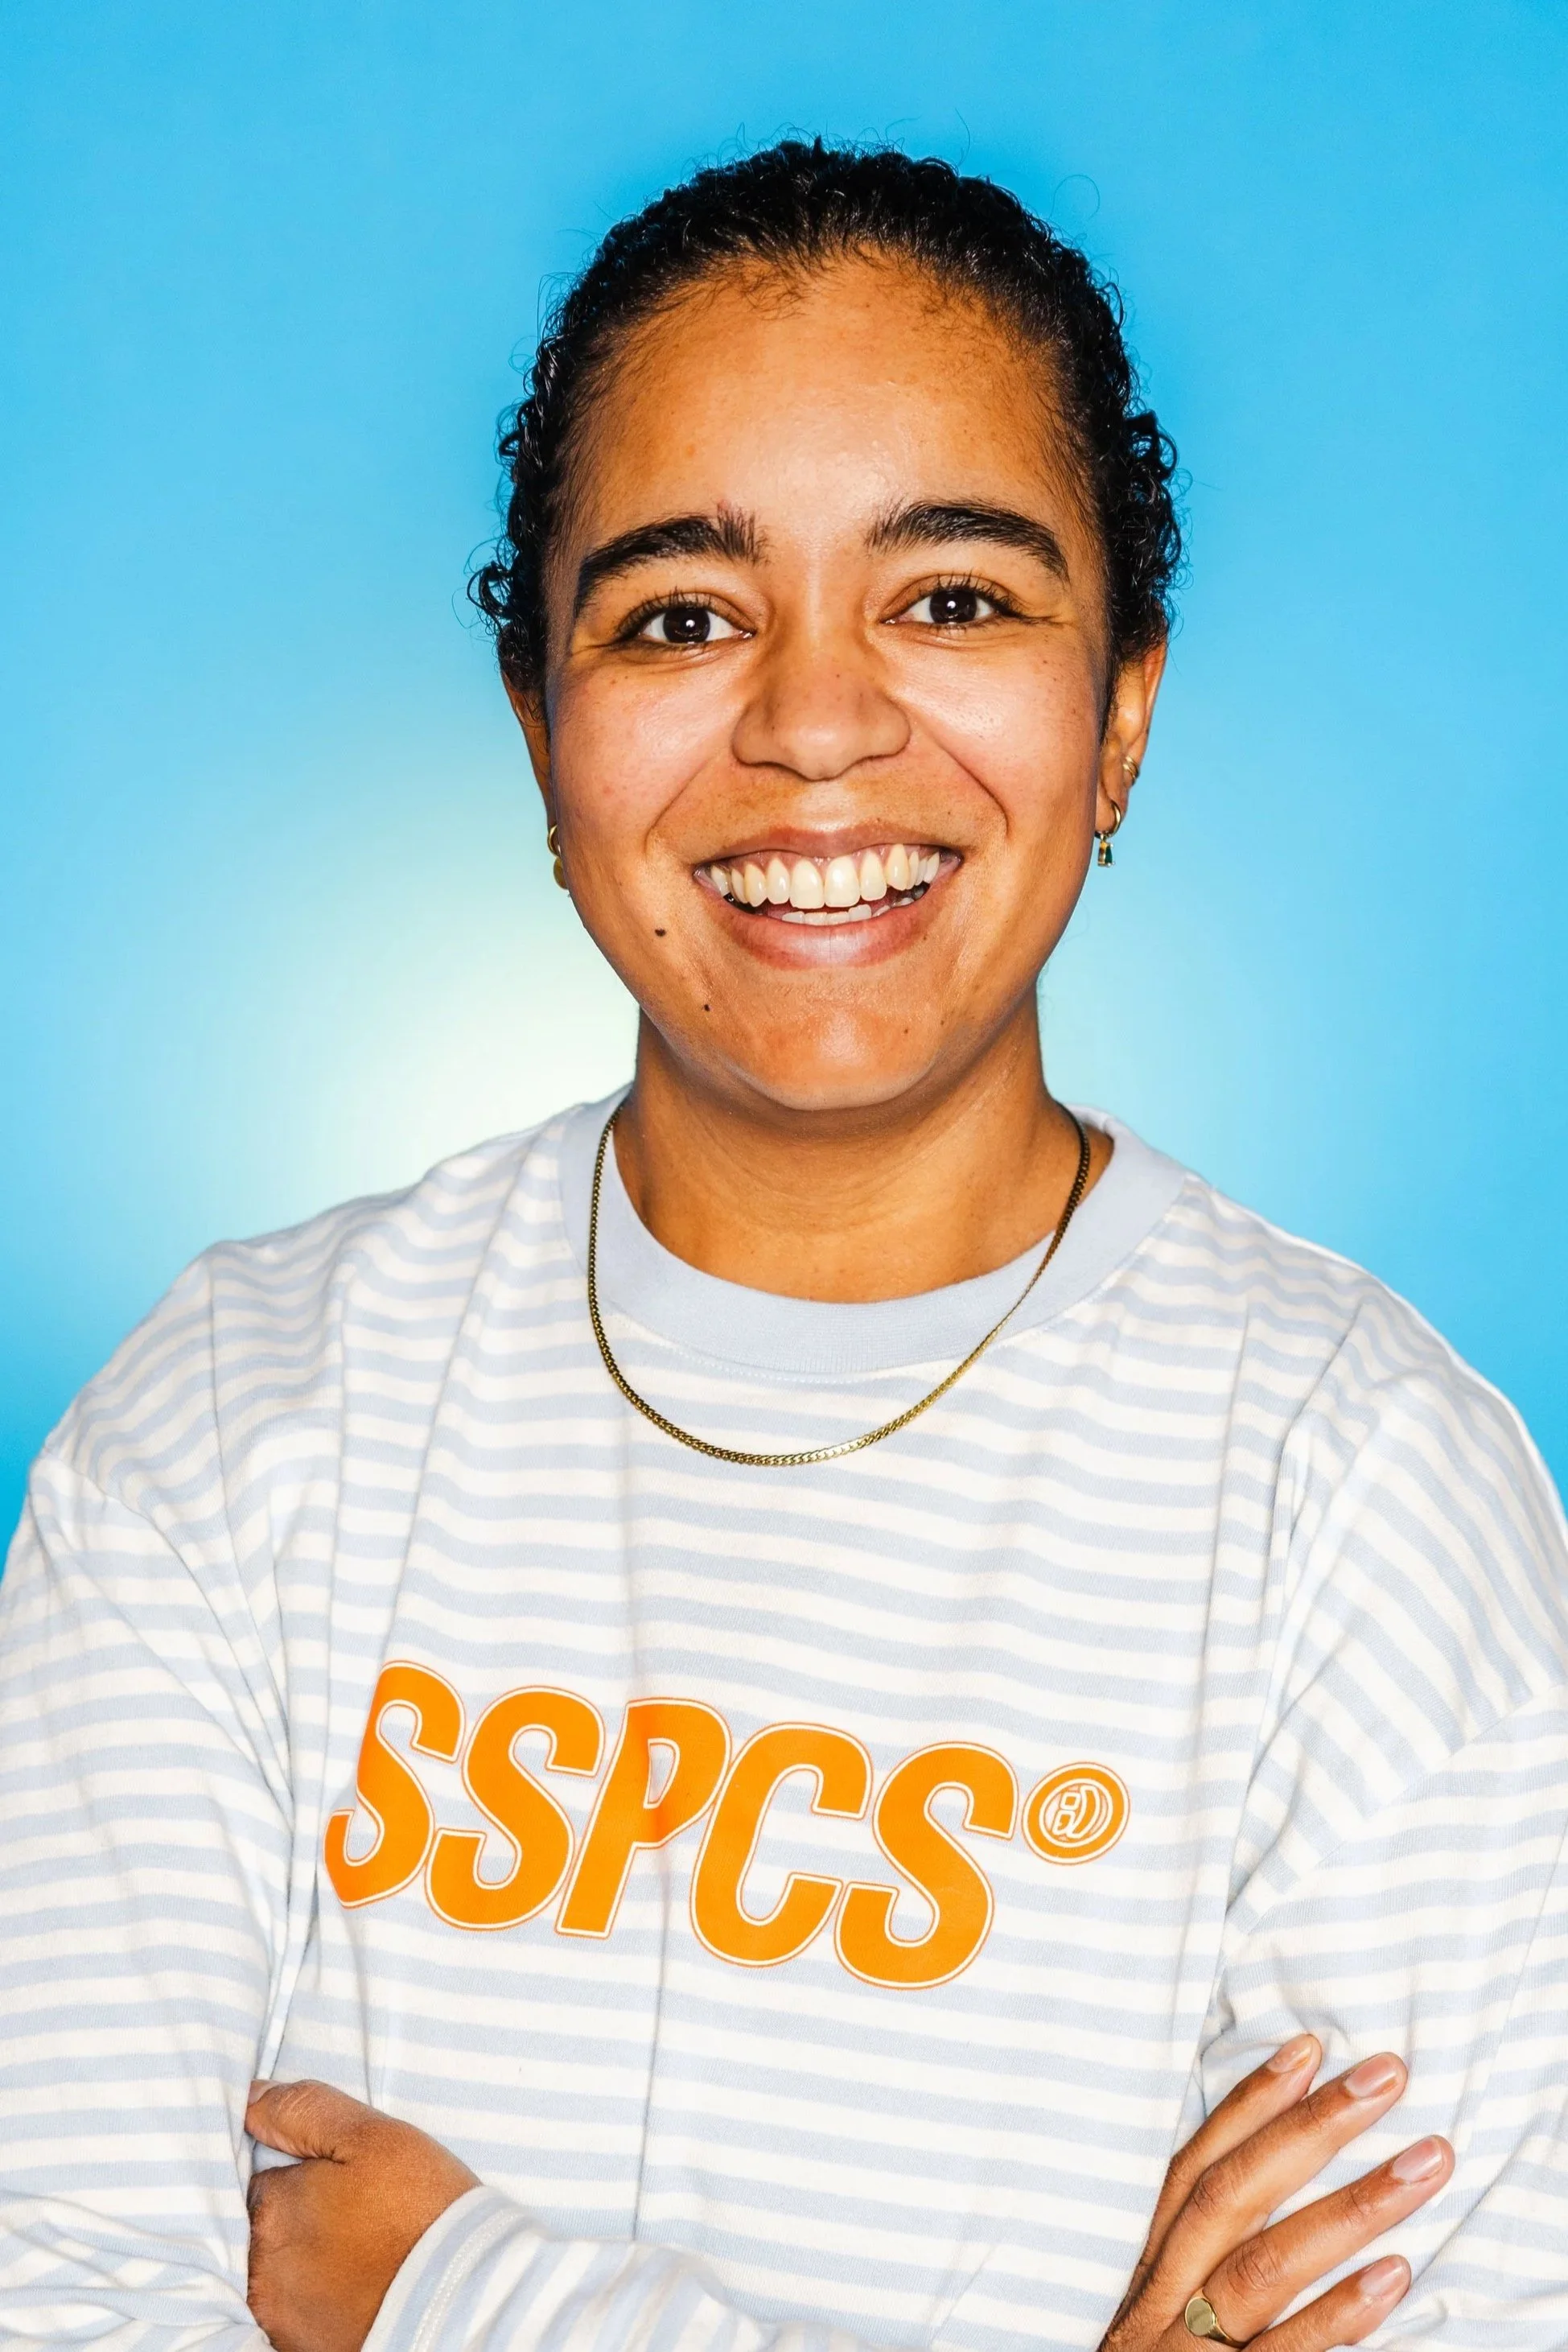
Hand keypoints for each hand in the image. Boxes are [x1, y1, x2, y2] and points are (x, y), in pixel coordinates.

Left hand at [246, 2078, 479, 2351]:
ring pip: (278, 2272)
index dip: (304, 2173)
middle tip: (356, 2216)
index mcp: (272, 2209)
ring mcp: (279, 2316)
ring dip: (304, 2260)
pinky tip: (354, 2286)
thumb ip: (306, 2110)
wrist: (464, 2300)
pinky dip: (316, 2297)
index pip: (264, 2178)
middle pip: (265, 2228)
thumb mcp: (374, 2137)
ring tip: (358, 2253)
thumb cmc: (421, 2211)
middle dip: (300, 2218)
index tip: (343, 2180)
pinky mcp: (300, 2346)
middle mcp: (261, 2269)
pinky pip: (296, 2310)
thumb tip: (253, 2099)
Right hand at [1101, 2037, 1453, 2351]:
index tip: (1309, 2046)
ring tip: (1423, 2161)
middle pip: (1233, 2198)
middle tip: (1387, 2076)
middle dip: (1311, 2128)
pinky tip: (1394, 2276)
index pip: (1195, 2168)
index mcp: (1147, 2268)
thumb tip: (1275, 2167)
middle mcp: (1161, 2300)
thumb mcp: (1159, 2308)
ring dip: (1349, 2206)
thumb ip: (1201, 2250)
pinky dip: (1340, 2316)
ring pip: (1265, 2268)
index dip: (1248, 2104)